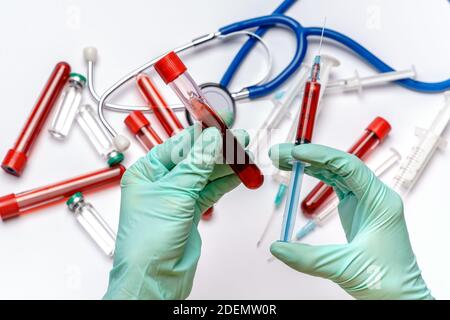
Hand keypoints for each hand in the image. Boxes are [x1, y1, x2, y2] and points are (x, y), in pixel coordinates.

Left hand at [104, 125, 247, 298]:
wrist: (155, 277)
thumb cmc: (147, 241)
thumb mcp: (175, 193)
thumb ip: (197, 164)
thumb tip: (212, 138)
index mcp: (147, 173)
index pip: (178, 145)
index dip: (201, 134)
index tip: (221, 124)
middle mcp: (161, 183)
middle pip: (194, 158)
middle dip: (218, 149)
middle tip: (240, 139)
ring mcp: (177, 198)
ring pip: (205, 175)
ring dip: (225, 165)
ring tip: (245, 155)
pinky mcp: (190, 212)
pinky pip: (211, 191)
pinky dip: (225, 182)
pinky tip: (239, 174)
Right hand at [269, 143, 432, 299]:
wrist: (400, 295)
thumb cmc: (387, 280)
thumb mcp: (345, 268)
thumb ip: (309, 258)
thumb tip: (277, 248)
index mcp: (380, 202)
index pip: (348, 167)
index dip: (320, 156)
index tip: (295, 153)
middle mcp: (374, 195)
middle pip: (338, 165)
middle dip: (308, 157)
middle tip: (280, 155)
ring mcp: (365, 200)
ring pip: (335, 172)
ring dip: (309, 164)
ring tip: (284, 160)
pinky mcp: (356, 208)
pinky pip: (335, 184)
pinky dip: (316, 176)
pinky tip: (299, 172)